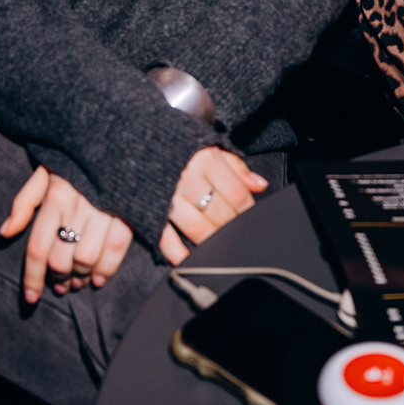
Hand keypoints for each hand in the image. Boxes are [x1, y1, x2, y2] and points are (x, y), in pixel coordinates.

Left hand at [0, 165, 134, 302]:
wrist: (120, 133)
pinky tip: (100, 278)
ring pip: (86, 258)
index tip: (32, 297)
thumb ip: (25, 200)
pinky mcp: (129, 209)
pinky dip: (107, 269)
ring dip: (80, 277)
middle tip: (59, 286)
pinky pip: (116, 248)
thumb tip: (5, 232)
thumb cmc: (78, 156)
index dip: (32, 278)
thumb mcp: (47, 169)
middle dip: (57, 279)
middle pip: (61, 258)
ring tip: (78, 282)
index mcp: (56, 194)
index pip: (37, 248)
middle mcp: (78, 203)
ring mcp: (105, 207)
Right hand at [161, 146, 268, 264]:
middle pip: (219, 213)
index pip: (236, 193)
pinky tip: (190, 259)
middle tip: (238, 235)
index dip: (248, 210)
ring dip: (212, 242)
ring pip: (197, 228)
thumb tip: (260, 185)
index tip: (252, 217)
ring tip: (220, 246)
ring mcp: (168, 198)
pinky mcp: (150, 213)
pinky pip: (166, 239)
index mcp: (205, 160)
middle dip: (232, 227)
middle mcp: (187, 178)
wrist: (143, 144)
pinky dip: (179, 254)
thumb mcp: (212, 146)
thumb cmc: (182, 148)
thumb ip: (236, 166)